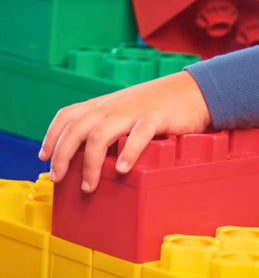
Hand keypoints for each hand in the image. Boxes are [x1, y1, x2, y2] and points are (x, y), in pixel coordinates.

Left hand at [39, 71, 210, 192]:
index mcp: (105, 105)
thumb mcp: (130, 113)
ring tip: (89, 186)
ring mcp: (134, 111)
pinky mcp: (156, 118)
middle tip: (57, 177)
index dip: (52, 136)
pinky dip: (128, 153)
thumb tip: (96, 155)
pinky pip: (138, 135)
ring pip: (101, 134)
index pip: (68, 115)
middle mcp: (114, 107)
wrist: (194, 91)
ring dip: (90, 162)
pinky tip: (122, 170)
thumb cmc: (162, 107)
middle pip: (77, 127)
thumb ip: (113, 128)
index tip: (44, 157)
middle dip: (62, 154)